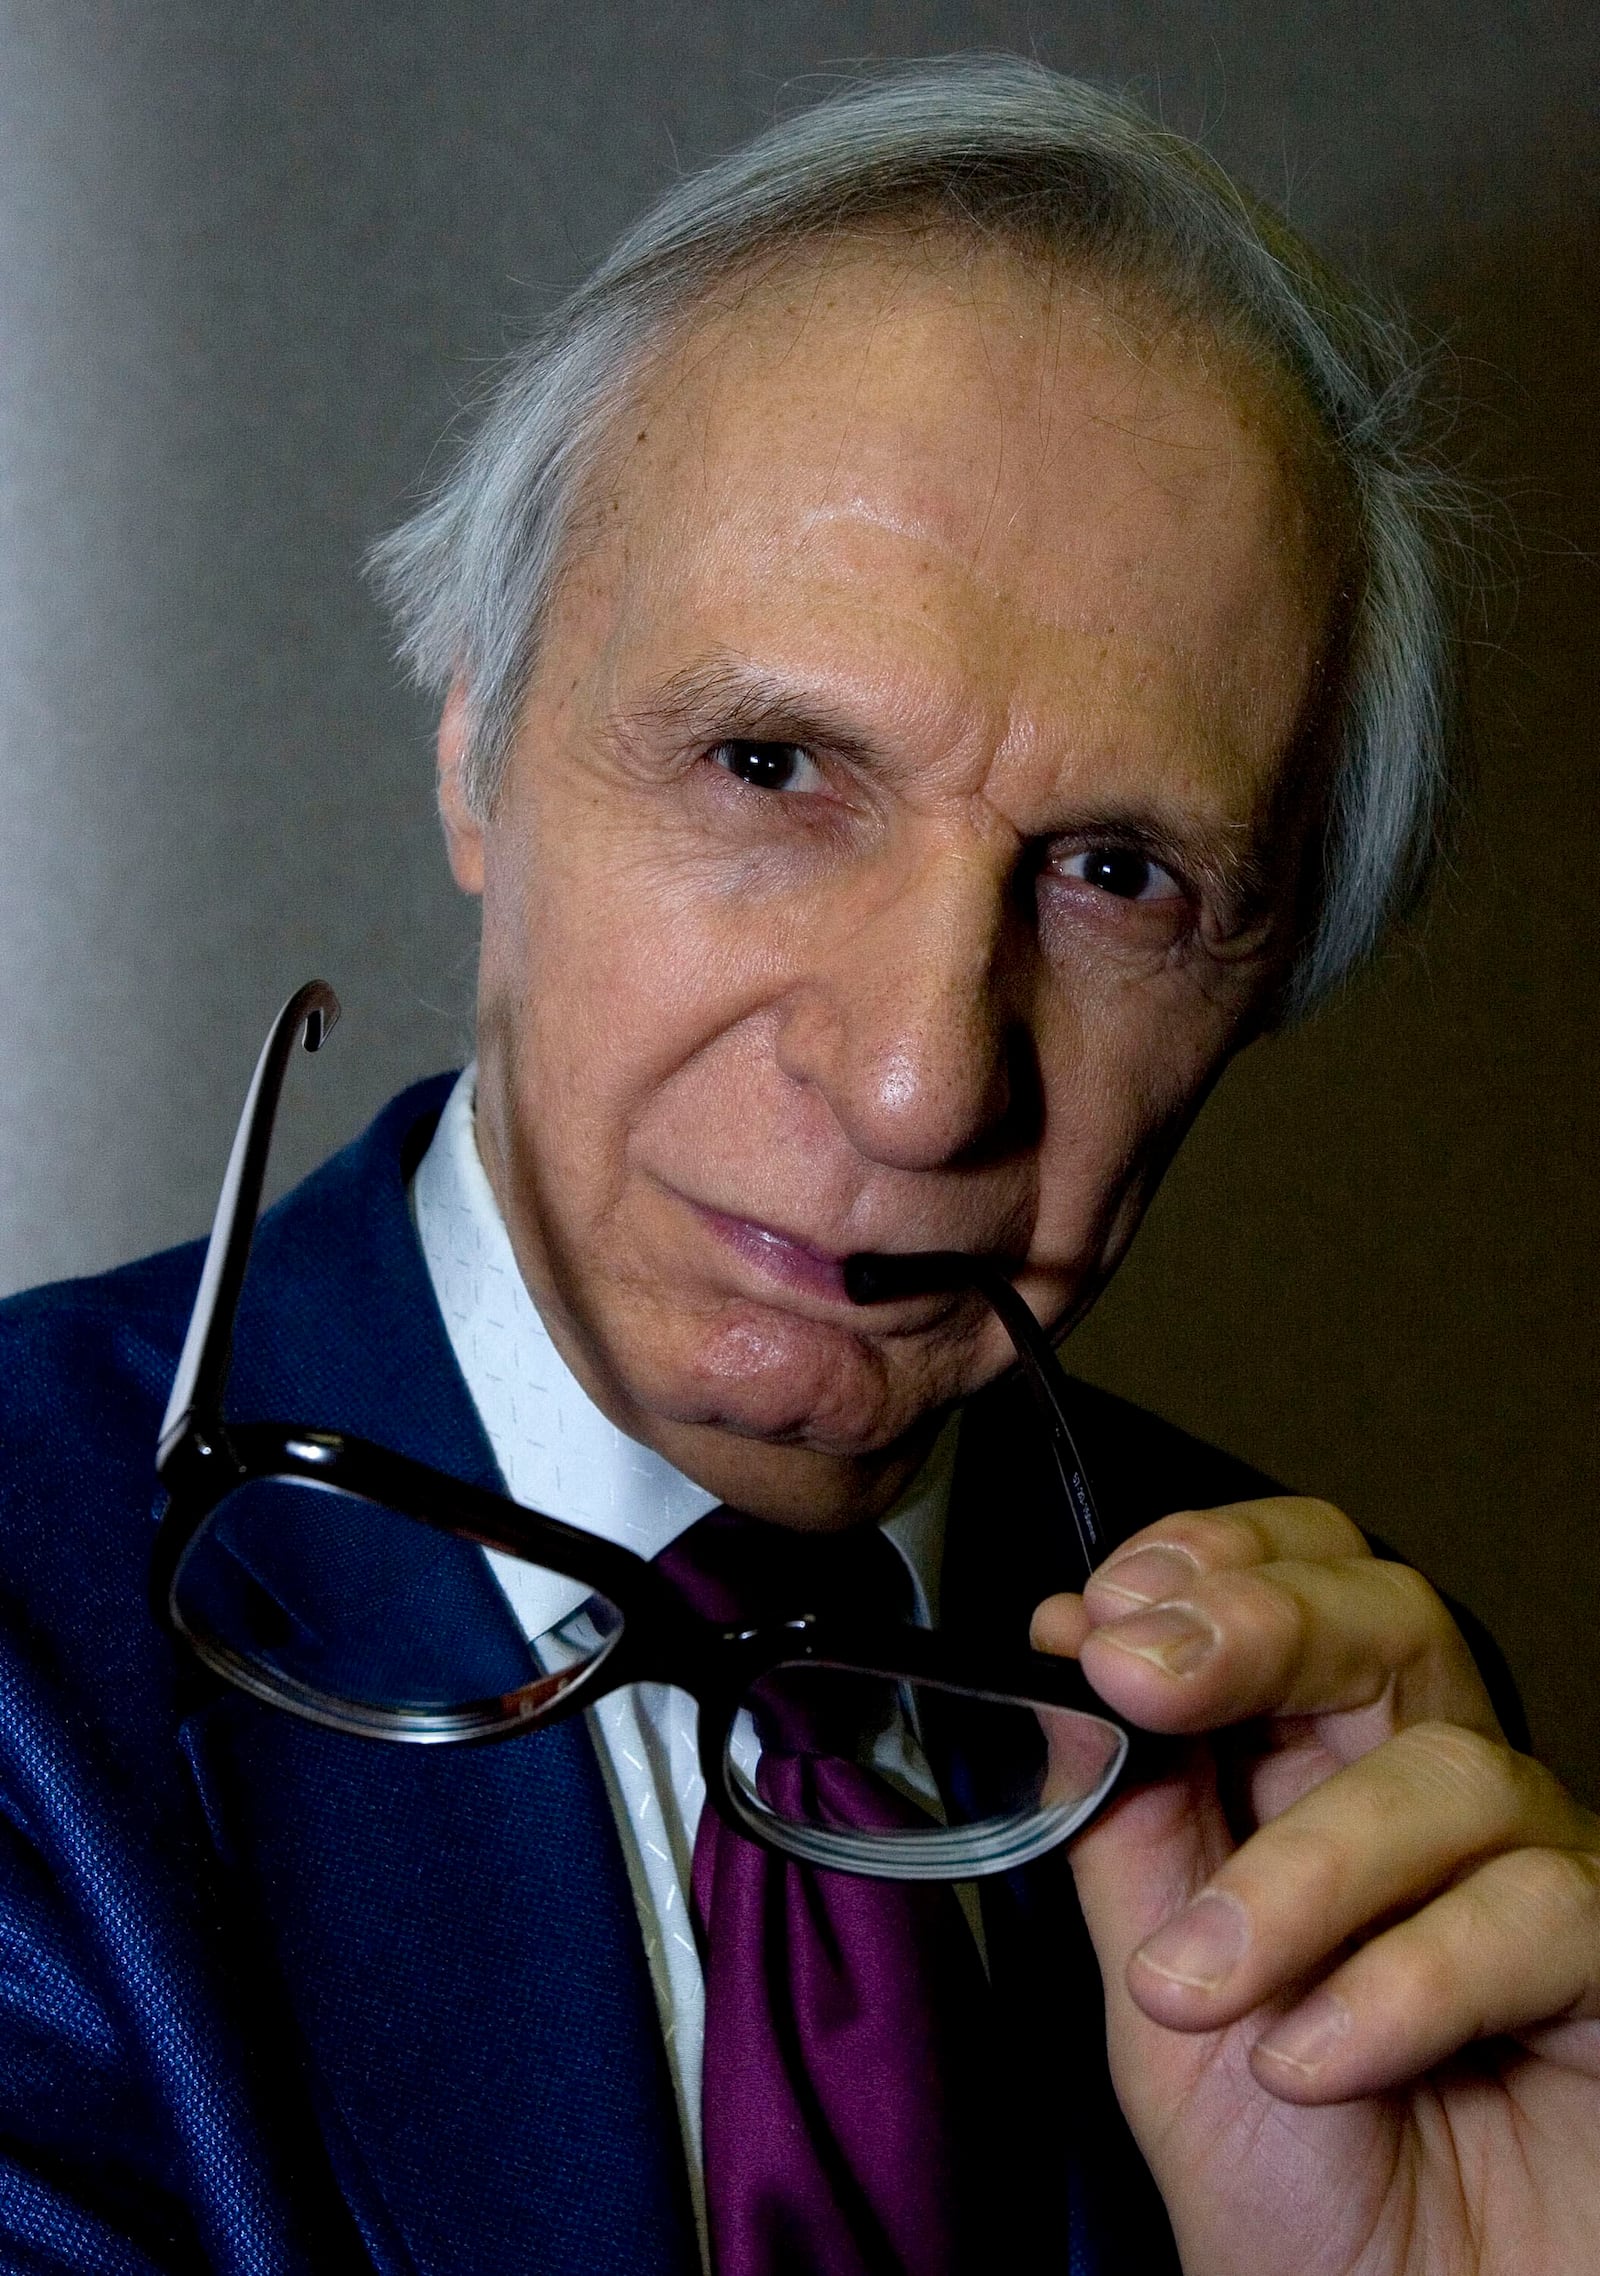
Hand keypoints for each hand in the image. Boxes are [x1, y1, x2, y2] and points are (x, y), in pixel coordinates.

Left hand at [1031, 1497, 1599, 2275]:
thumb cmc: (1297, 2190)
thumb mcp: (1162, 1995)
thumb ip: (1125, 1828)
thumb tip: (1069, 1668)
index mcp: (1314, 1780)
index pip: (1292, 1589)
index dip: (1208, 1567)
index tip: (1098, 1612)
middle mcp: (1435, 1800)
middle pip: (1387, 1617)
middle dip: (1257, 1622)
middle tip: (1142, 1672)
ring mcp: (1536, 1872)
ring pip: (1447, 1769)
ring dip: (1296, 1873)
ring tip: (1203, 1989)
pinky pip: (1533, 1910)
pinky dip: (1400, 1982)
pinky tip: (1317, 2058)